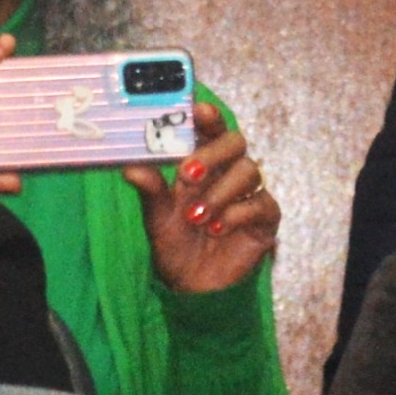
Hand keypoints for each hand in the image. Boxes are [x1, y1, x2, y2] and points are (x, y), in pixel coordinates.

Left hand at [127, 98, 277, 294]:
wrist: (192, 285)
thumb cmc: (174, 241)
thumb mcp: (156, 216)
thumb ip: (150, 190)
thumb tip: (130, 168)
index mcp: (200, 161)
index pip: (209, 128)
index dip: (207, 116)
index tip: (197, 109)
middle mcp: (227, 172)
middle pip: (235, 142)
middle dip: (212, 154)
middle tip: (187, 175)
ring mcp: (248, 193)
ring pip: (249, 171)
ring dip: (219, 193)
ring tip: (196, 218)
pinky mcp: (265, 218)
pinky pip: (261, 203)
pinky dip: (237, 214)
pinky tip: (217, 229)